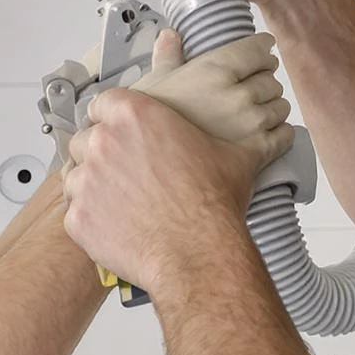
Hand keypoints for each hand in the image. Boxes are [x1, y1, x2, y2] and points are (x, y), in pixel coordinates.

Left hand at [63, 86, 283, 295]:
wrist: (200, 251)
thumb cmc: (214, 203)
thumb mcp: (232, 155)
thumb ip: (244, 132)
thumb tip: (281, 131)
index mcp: (134, 114)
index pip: (104, 102)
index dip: (112, 118)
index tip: (121, 133)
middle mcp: (102, 140)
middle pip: (85, 137)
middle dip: (100, 153)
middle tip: (123, 172)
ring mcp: (85, 179)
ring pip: (74, 174)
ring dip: (90, 184)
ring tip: (117, 200)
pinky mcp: (78, 217)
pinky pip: (74, 213)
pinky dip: (90, 219)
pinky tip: (114, 225)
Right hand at [126, 30, 290, 153]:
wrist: (155, 170)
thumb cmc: (151, 126)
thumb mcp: (153, 85)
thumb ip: (167, 57)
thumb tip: (170, 35)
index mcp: (215, 70)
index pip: (258, 50)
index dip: (261, 49)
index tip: (261, 51)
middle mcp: (238, 95)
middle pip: (271, 79)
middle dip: (264, 80)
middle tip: (253, 86)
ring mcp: (251, 125)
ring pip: (280, 107)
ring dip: (272, 107)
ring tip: (257, 112)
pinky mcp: (259, 152)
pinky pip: (284, 136)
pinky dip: (280, 133)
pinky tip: (267, 133)